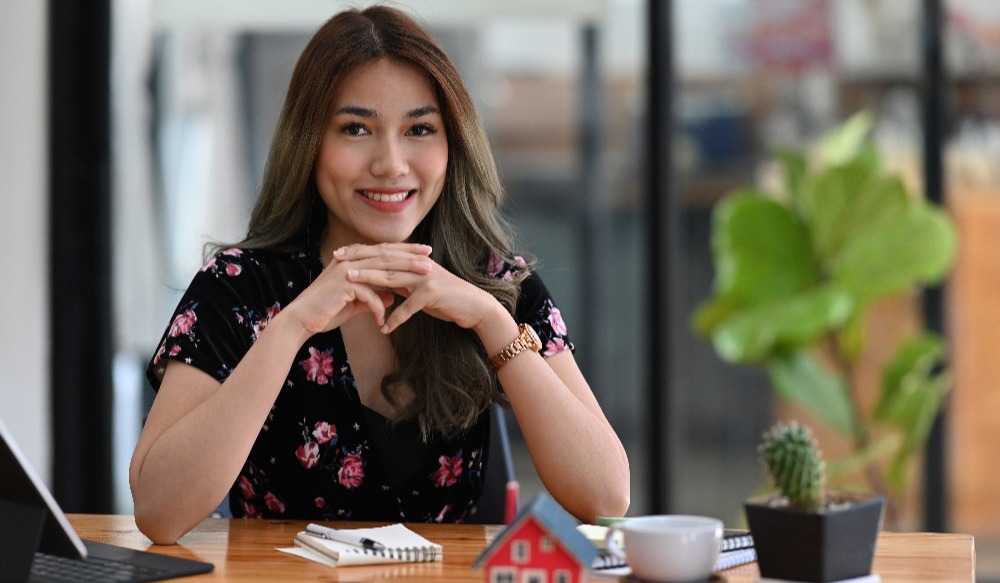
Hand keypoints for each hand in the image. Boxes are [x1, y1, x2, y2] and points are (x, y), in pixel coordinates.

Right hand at [284, 242, 432, 334]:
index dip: (404, 251)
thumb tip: (392, 295)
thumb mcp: (356, 303)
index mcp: (352, 261)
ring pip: (382, 268)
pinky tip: (381, 322)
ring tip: (425, 278)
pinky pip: (369, 294)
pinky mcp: (343, 285)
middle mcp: (349, 260)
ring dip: (406, 273)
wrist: (301, 320)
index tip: (424, 253)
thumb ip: (373, 296)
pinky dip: (377, 308)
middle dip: (410, 256)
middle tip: (431, 257)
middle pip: (386, 254)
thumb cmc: (327, 311)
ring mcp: (346, 270)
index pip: (383, 252)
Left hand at [337, 243, 499, 333]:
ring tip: (349, 282)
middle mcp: (417, 264)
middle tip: (337, 260)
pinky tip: (383, 328)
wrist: (473, 306)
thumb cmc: (445, 298)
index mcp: (413, 260)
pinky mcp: (433, 293)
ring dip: (369, 280)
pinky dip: (395, 318)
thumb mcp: (418, 288)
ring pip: (392, 277)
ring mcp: (425, 276)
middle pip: (383, 260)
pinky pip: (409, 306)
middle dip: (358, 260)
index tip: (339, 253)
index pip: (382, 252)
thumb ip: (400, 283)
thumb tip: (379, 283)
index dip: (360, 251)